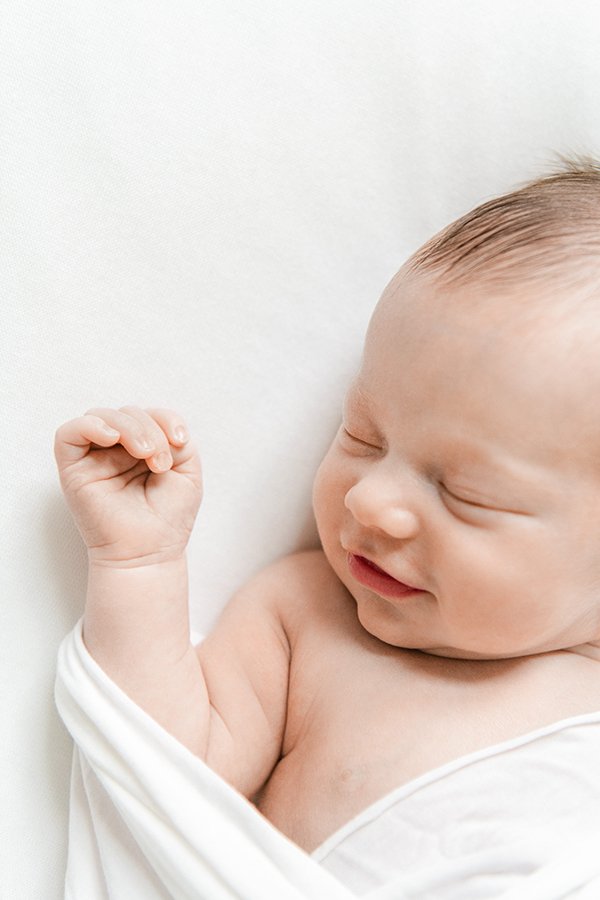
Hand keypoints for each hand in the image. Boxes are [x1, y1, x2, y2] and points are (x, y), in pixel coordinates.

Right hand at [54, 406, 201, 565]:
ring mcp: (94, 459)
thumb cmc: (168, 518)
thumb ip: (177, 440)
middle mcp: (116, 451)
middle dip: (150, 429)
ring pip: (101, 416)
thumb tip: (158, 426)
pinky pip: (68, 433)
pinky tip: (112, 439)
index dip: (166, 418)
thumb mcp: (187, 471)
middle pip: (127, 413)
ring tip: (146, 454)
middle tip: (161, 462)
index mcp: (143, 448)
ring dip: (129, 428)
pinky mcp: (73, 469)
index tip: (181, 442)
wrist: (150, 552)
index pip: (149, 414)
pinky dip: (91, 427)